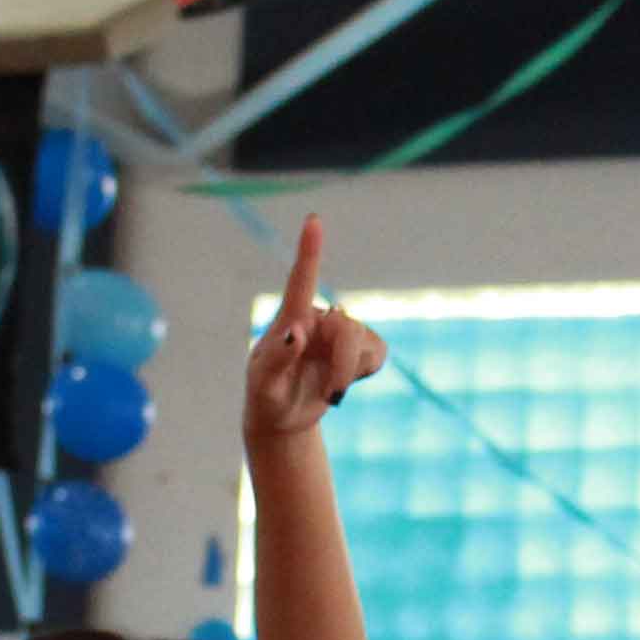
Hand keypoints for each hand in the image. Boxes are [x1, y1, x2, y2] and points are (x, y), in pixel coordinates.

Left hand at [240, 217, 388, 440]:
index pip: (300, 281)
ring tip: (331, 393)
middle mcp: (316, 320)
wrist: (283, 418)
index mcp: (289, 321)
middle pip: (346, 327)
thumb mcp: (262, 385)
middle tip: (332, 396)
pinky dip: (365, 372)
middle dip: (343, 365)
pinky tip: (344, 383)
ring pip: (362, 340)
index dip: (309, 250)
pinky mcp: (358, 349)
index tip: (313, 221)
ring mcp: (338, 334)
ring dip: (350, 373)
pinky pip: (377, 352)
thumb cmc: (266, 397)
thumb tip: (295, 333)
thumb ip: (275, 359)